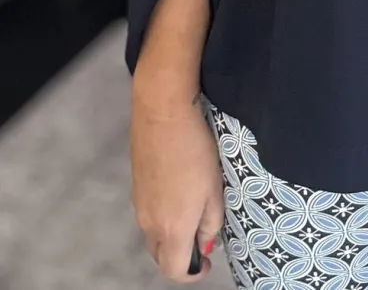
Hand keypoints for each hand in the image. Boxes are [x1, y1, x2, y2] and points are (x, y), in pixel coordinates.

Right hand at [131, 81, 224, 282]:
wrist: (162, 113)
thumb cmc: (195, 150)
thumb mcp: (214, 188)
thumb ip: (210, 223)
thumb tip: (205, 247)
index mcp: (172, 228)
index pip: (175, 270)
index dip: (193, 274)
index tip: (207, 263)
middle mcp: (149, 224)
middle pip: (161, 257)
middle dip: (180, 257)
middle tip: (201, 240)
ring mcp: (138, 206)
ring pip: (153, 237)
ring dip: (170, 237)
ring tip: (192, 215)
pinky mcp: (135, 187)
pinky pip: (147, 216)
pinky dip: (162, 218)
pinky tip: (177, 194)